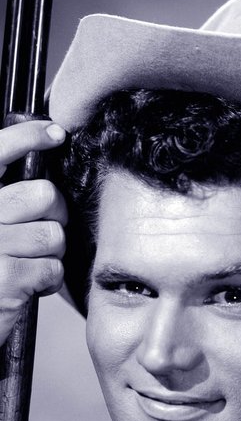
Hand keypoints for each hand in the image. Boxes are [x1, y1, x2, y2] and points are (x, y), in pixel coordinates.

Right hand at [0, 120, 66, 346]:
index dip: (28, 136)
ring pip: (53, 235)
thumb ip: (4, 206)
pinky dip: (48, 282)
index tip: (54, 132)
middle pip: (44, 196)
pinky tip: (28, 287)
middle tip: (42, 233)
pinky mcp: (5, 277)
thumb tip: (45, 187)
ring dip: (49, 255)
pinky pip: (53, 268)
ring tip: (28, 265)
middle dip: (55, 216)